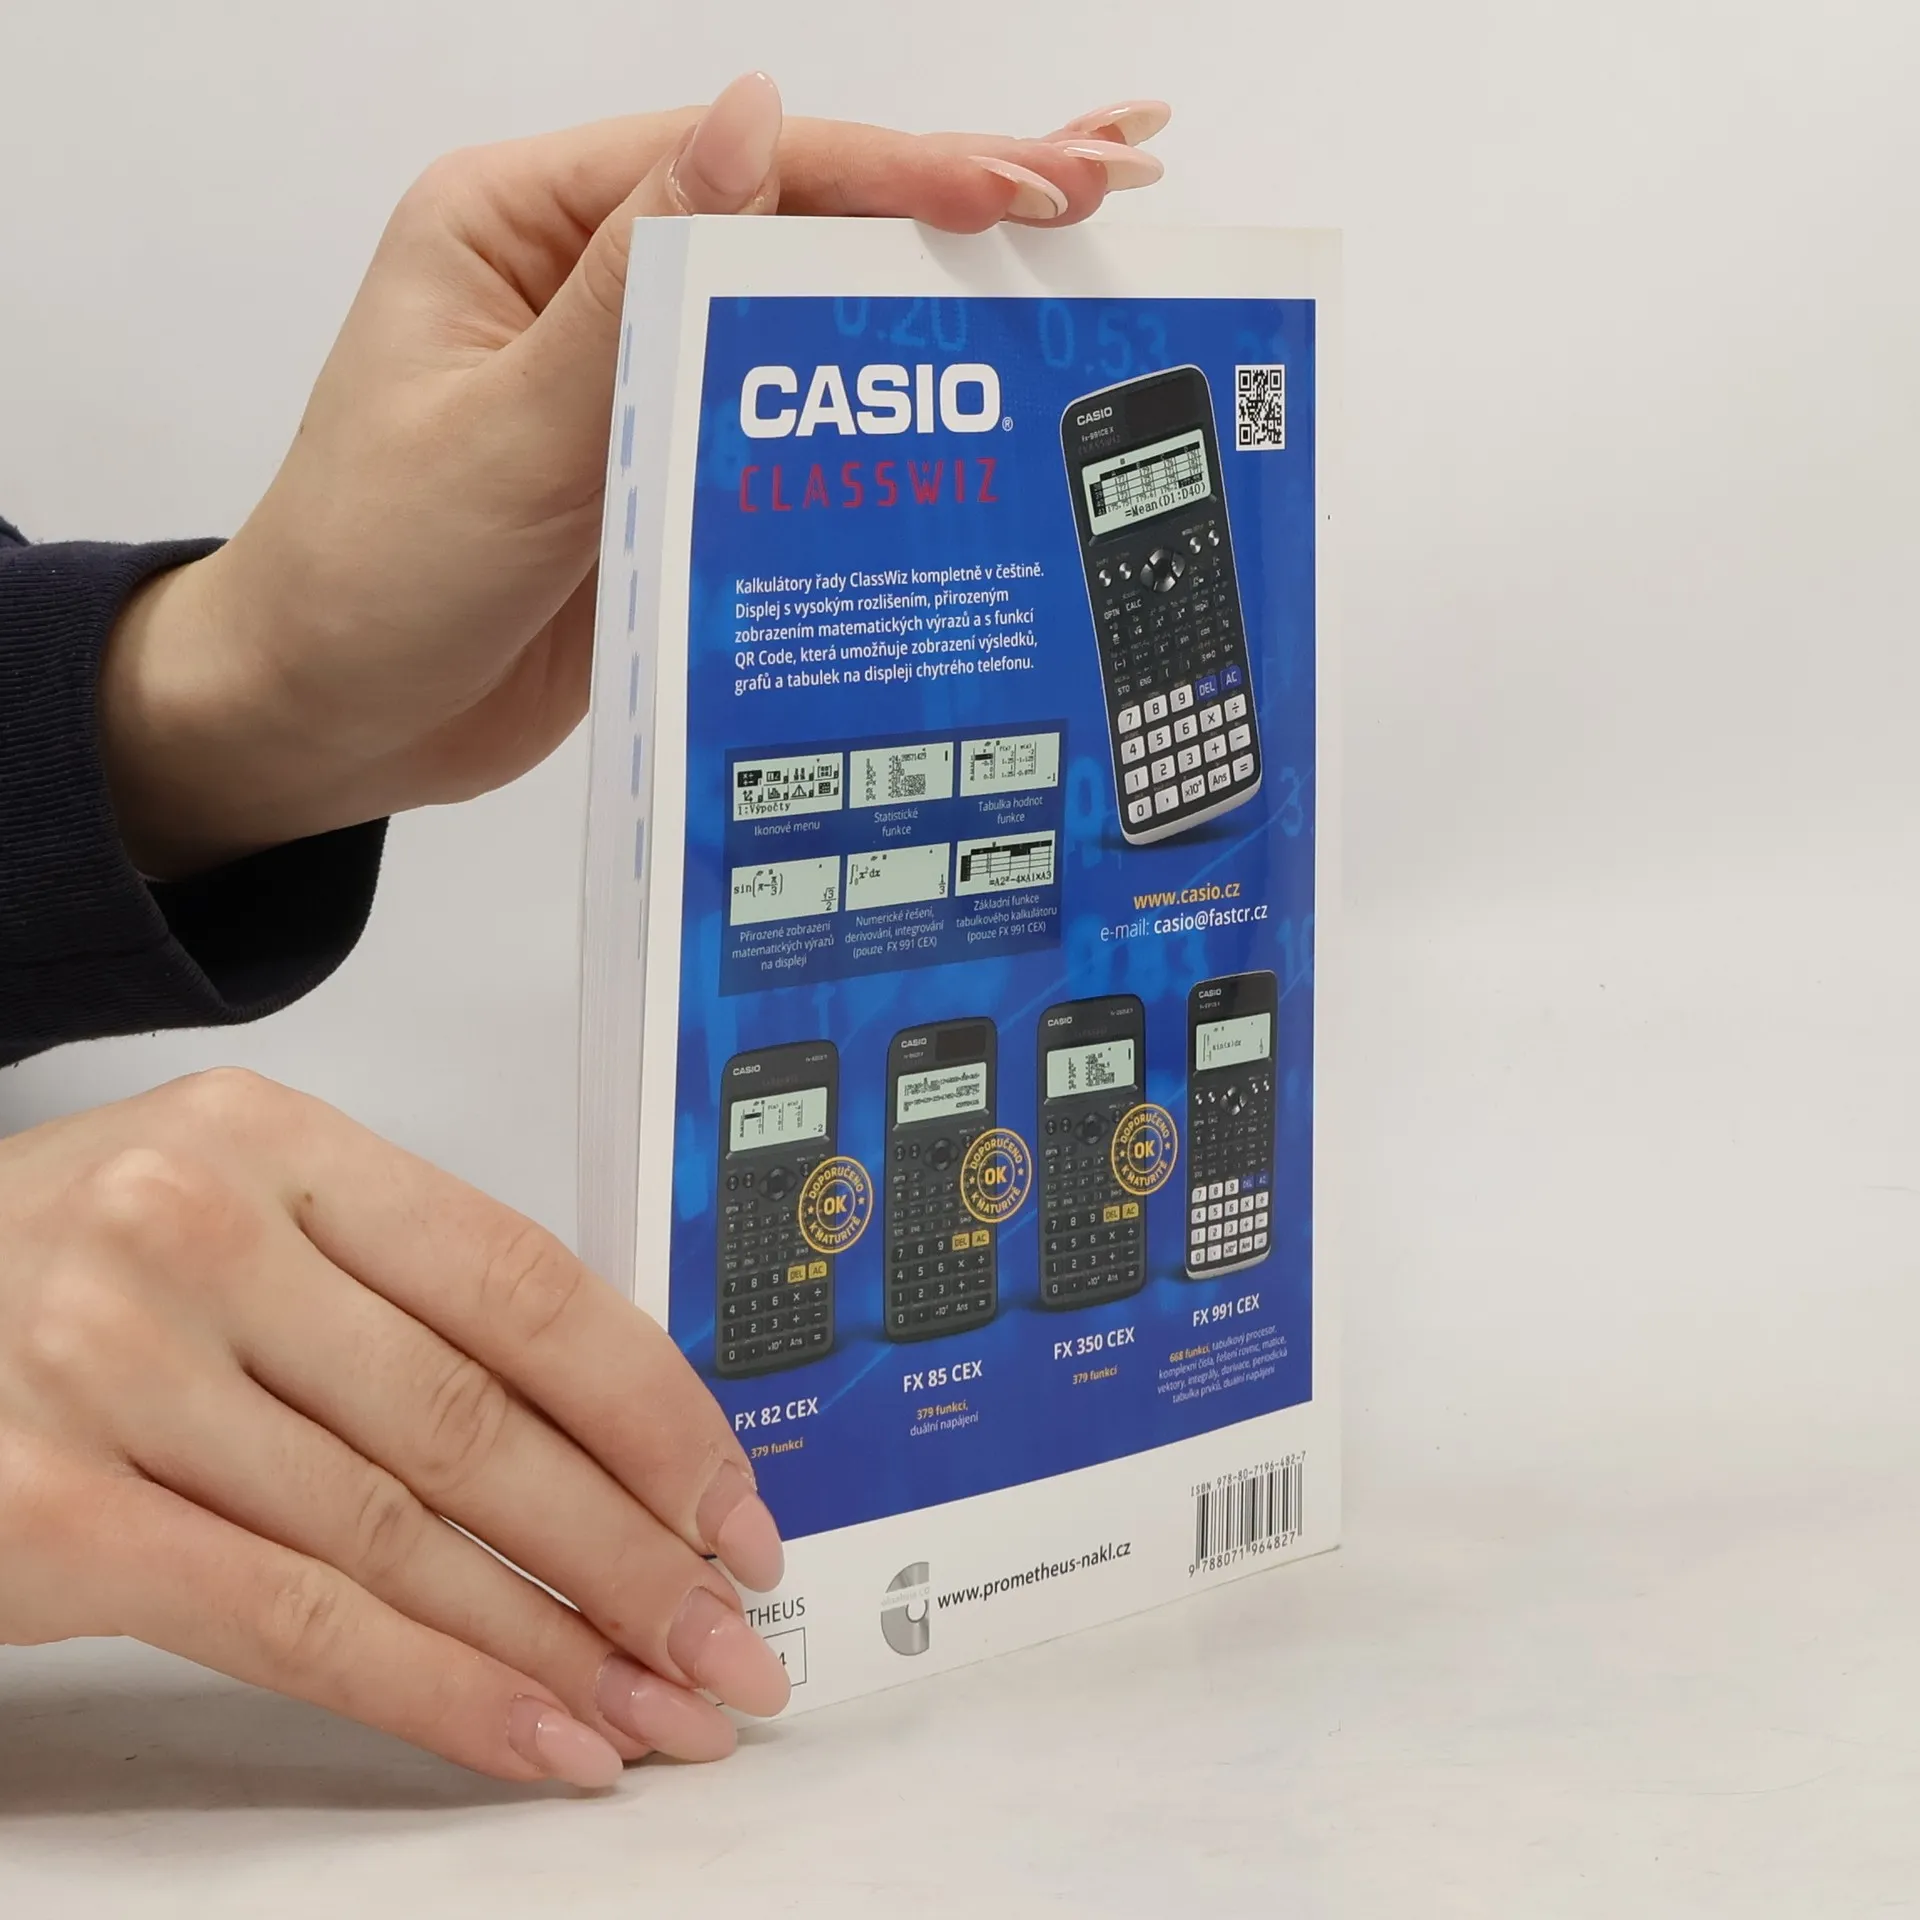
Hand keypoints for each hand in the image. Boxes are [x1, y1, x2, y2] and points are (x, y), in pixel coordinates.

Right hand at [0, 1068, 794, 1788]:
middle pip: (476, 1419)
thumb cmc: (45, 1273)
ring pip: (400, 1533)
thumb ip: (387, 1294)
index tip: (734, 1504)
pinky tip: (536, 1737)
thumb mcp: (218, 1222)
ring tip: (662, 1706)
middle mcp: (193, 1234)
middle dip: (632, 1548)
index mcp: (271, 1140)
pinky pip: (293, 1623)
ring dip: (558, 1639)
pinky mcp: (45, 1513)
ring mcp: (110, 1370)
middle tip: (732, 1635)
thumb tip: (601, 1434)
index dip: (651, 1409)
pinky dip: (436, 1689)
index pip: (520, 1282)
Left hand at [99, 79, 1171, 875]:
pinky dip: (882, 404)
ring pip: (805, 315)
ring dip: (937, 288)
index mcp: (528, 225)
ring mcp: (634, 380)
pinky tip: (978, 389)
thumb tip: (754, 118)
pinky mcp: (664, 469)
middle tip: (1111, 178)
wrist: (326, 723)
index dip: (898, 174)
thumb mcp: (503, 432)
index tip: (1029, 184)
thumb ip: (636, 290)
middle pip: (794, 218)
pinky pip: (786, 421)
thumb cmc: (371, 575)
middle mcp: (590, 283)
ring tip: (1080, 247)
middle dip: (952, 199)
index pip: (744, 168)